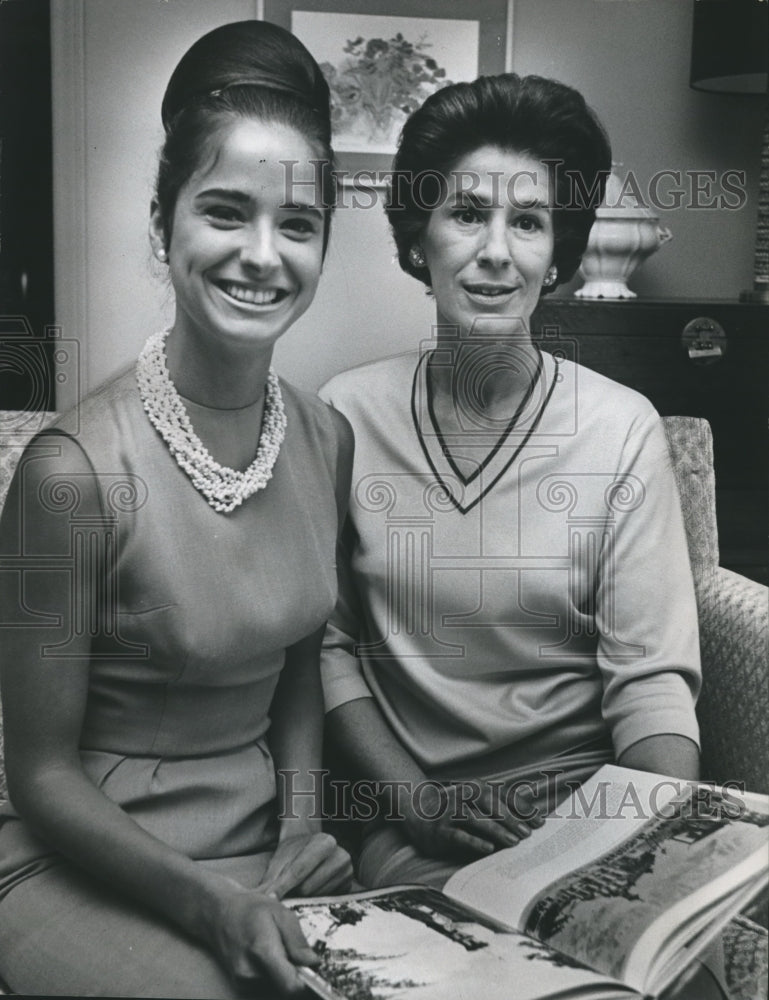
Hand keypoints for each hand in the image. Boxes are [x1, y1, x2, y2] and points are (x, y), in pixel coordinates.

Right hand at [206, 885, 317, 995]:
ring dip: (283, 974)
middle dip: (295, 973)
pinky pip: (265, 986)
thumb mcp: (280, 913)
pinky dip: (272, 975)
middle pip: (286, 988)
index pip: (290, 986)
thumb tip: (313, 962)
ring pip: (276, 988)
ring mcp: (243, 981)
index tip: (311, 968)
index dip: (306, 980)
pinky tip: (267, 957)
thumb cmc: (251, 909)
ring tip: (277, 950)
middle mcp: (250, 973)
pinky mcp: (240, 985)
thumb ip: (297, 940)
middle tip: (292, 952)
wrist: (219, 914)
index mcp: (262, 951)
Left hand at [258, 831, 352, 898]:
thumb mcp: (280, 858)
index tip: (270, 898)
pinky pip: (325, 901)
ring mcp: (347, 872)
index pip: (300, 870)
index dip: (283, 886)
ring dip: (304, 894)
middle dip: (294, 889)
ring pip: (315, 896)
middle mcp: (341, 855)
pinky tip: (313, 886)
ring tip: (301, 883)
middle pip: (307, 887)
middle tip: (289, 884)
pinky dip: (315, 897)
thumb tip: (265, 898)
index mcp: (325, 842)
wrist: (311, 845)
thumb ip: (272, 878)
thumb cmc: (294, 851)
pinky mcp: (348, 886)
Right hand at [400, 778, 543, 861]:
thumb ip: (499, 807)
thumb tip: (529, 814)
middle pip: (490, 804)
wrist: (419, 814)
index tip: (539, 821)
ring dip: (496, 830)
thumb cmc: (456, 810)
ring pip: (476, 819)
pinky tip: (488, 849)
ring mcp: (452, 813)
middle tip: (528, 833)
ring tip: (513, 842)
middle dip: (510, 818)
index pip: (503, 796)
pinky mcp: (442, 830)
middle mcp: (464, 797)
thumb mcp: (476, 803)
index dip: (521, 808)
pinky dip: (475, 841)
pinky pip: (460, 835)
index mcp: (476, 789)